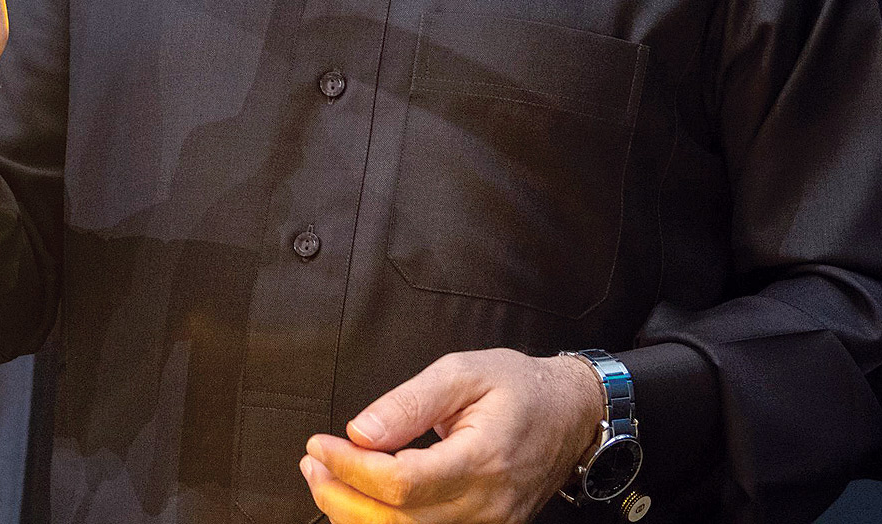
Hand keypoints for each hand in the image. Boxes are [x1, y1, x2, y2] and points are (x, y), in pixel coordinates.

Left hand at [300, 348, 603, 522]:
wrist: (570, 416)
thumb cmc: (517, 387)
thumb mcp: (463, 372)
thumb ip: (410, 401)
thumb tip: (360, 430)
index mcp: (482, 460)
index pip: (403, 482)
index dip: (352, 468)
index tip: (319, 444)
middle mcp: (486, 507)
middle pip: (399, 523)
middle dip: (343, 497)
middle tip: (311, 464)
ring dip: (357, 518)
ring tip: (324, 482)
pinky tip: (359, 506)